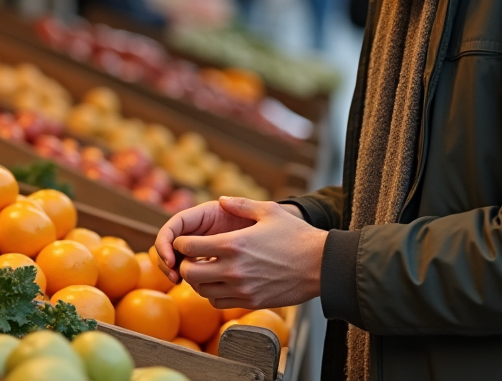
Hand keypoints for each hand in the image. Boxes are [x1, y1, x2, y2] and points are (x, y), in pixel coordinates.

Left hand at [155, 197, 325, 309]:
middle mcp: (233, 269)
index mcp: (233, 244)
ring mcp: (241, 289)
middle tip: (192, 257)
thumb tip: (221, 199)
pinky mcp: (250, 302)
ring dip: (199, 280)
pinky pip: (218, 302)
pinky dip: (214, 293)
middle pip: (189, 273)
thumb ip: (241, 204)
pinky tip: (222, 281)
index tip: (185, 241)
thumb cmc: (296, 236)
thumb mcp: (270, 211)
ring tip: (208, 268)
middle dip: (185, 264)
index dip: (181, 242)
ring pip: (201, 290)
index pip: (189, 247)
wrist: (321, 265)